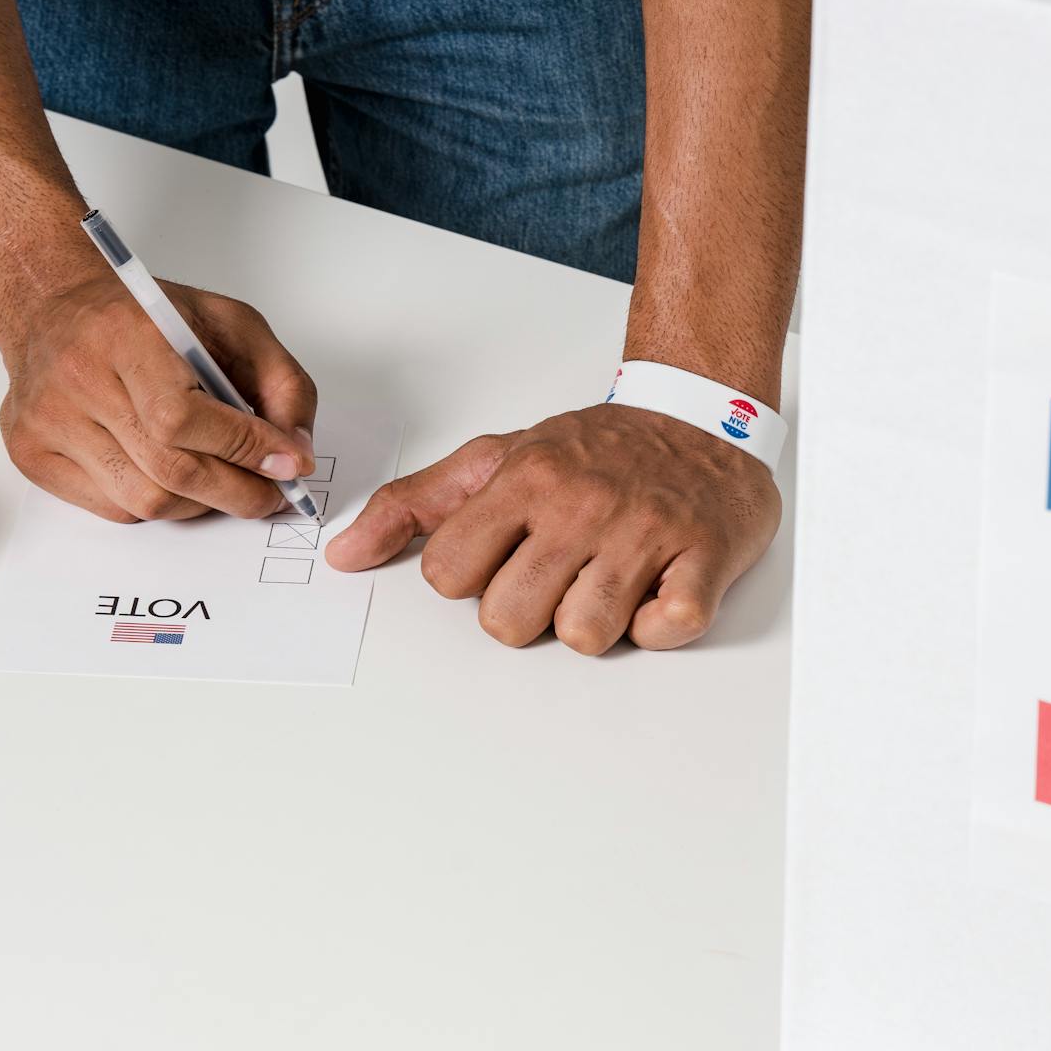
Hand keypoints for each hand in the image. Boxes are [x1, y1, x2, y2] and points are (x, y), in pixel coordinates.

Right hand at [0, 275, 318, 521]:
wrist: (54, 305)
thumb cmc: (147, 317)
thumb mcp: (232, 324)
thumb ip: (281, 383)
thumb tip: (295, 456)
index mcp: (125, 335)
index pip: (182, 419)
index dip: (244, 450)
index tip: (288, 466)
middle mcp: (76, 380)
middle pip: (169, 470)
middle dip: (237, 492)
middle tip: (270, 495)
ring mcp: (47, 422)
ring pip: (145, 500)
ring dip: (200, 504)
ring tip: (222, 482)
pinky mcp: (30, 454)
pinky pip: (114, 508)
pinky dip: (158, 504)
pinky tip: (170, 474)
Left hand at [326, 404, 781, 652]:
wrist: (705, 415)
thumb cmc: (602, 448)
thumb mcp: (502, 457)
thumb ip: (418, 504)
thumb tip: (345, 555)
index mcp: (526, 479)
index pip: (449, 574)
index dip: (473, 580)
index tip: (507, 557)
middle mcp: (582, 504)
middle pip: (509, 621)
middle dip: (529, 612)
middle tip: (561, 574)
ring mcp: (646, 533)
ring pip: (584, 635)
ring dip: (597, 621)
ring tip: (611, 578)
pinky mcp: (705, 560)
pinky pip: (664, 630)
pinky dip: (659, 626)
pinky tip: (657, 588)